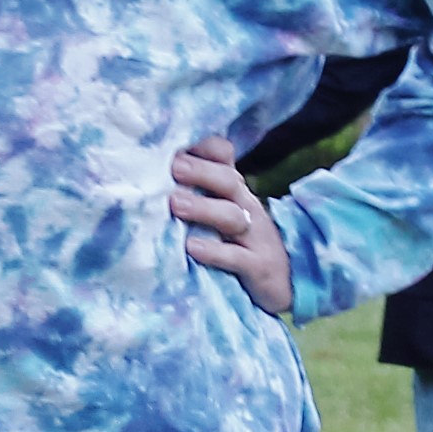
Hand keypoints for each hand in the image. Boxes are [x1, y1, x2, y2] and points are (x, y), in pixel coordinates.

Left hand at [171, 137, 289, 315]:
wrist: (281, 285)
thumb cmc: (239, 246)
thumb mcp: (219, 216)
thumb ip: (193, 196)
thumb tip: (151, 179)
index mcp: (233, 191)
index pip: (224, 158)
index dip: (205, 148)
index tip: (176, 145)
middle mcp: (246, 207)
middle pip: (228, 181)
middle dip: (201, 172)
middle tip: (174, 168)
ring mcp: (255, 236)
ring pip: (232, 216)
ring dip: (203, 208)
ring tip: (175, 204)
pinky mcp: (258, 267)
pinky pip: (236, 257)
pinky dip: (214, 252)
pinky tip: (192, 248)